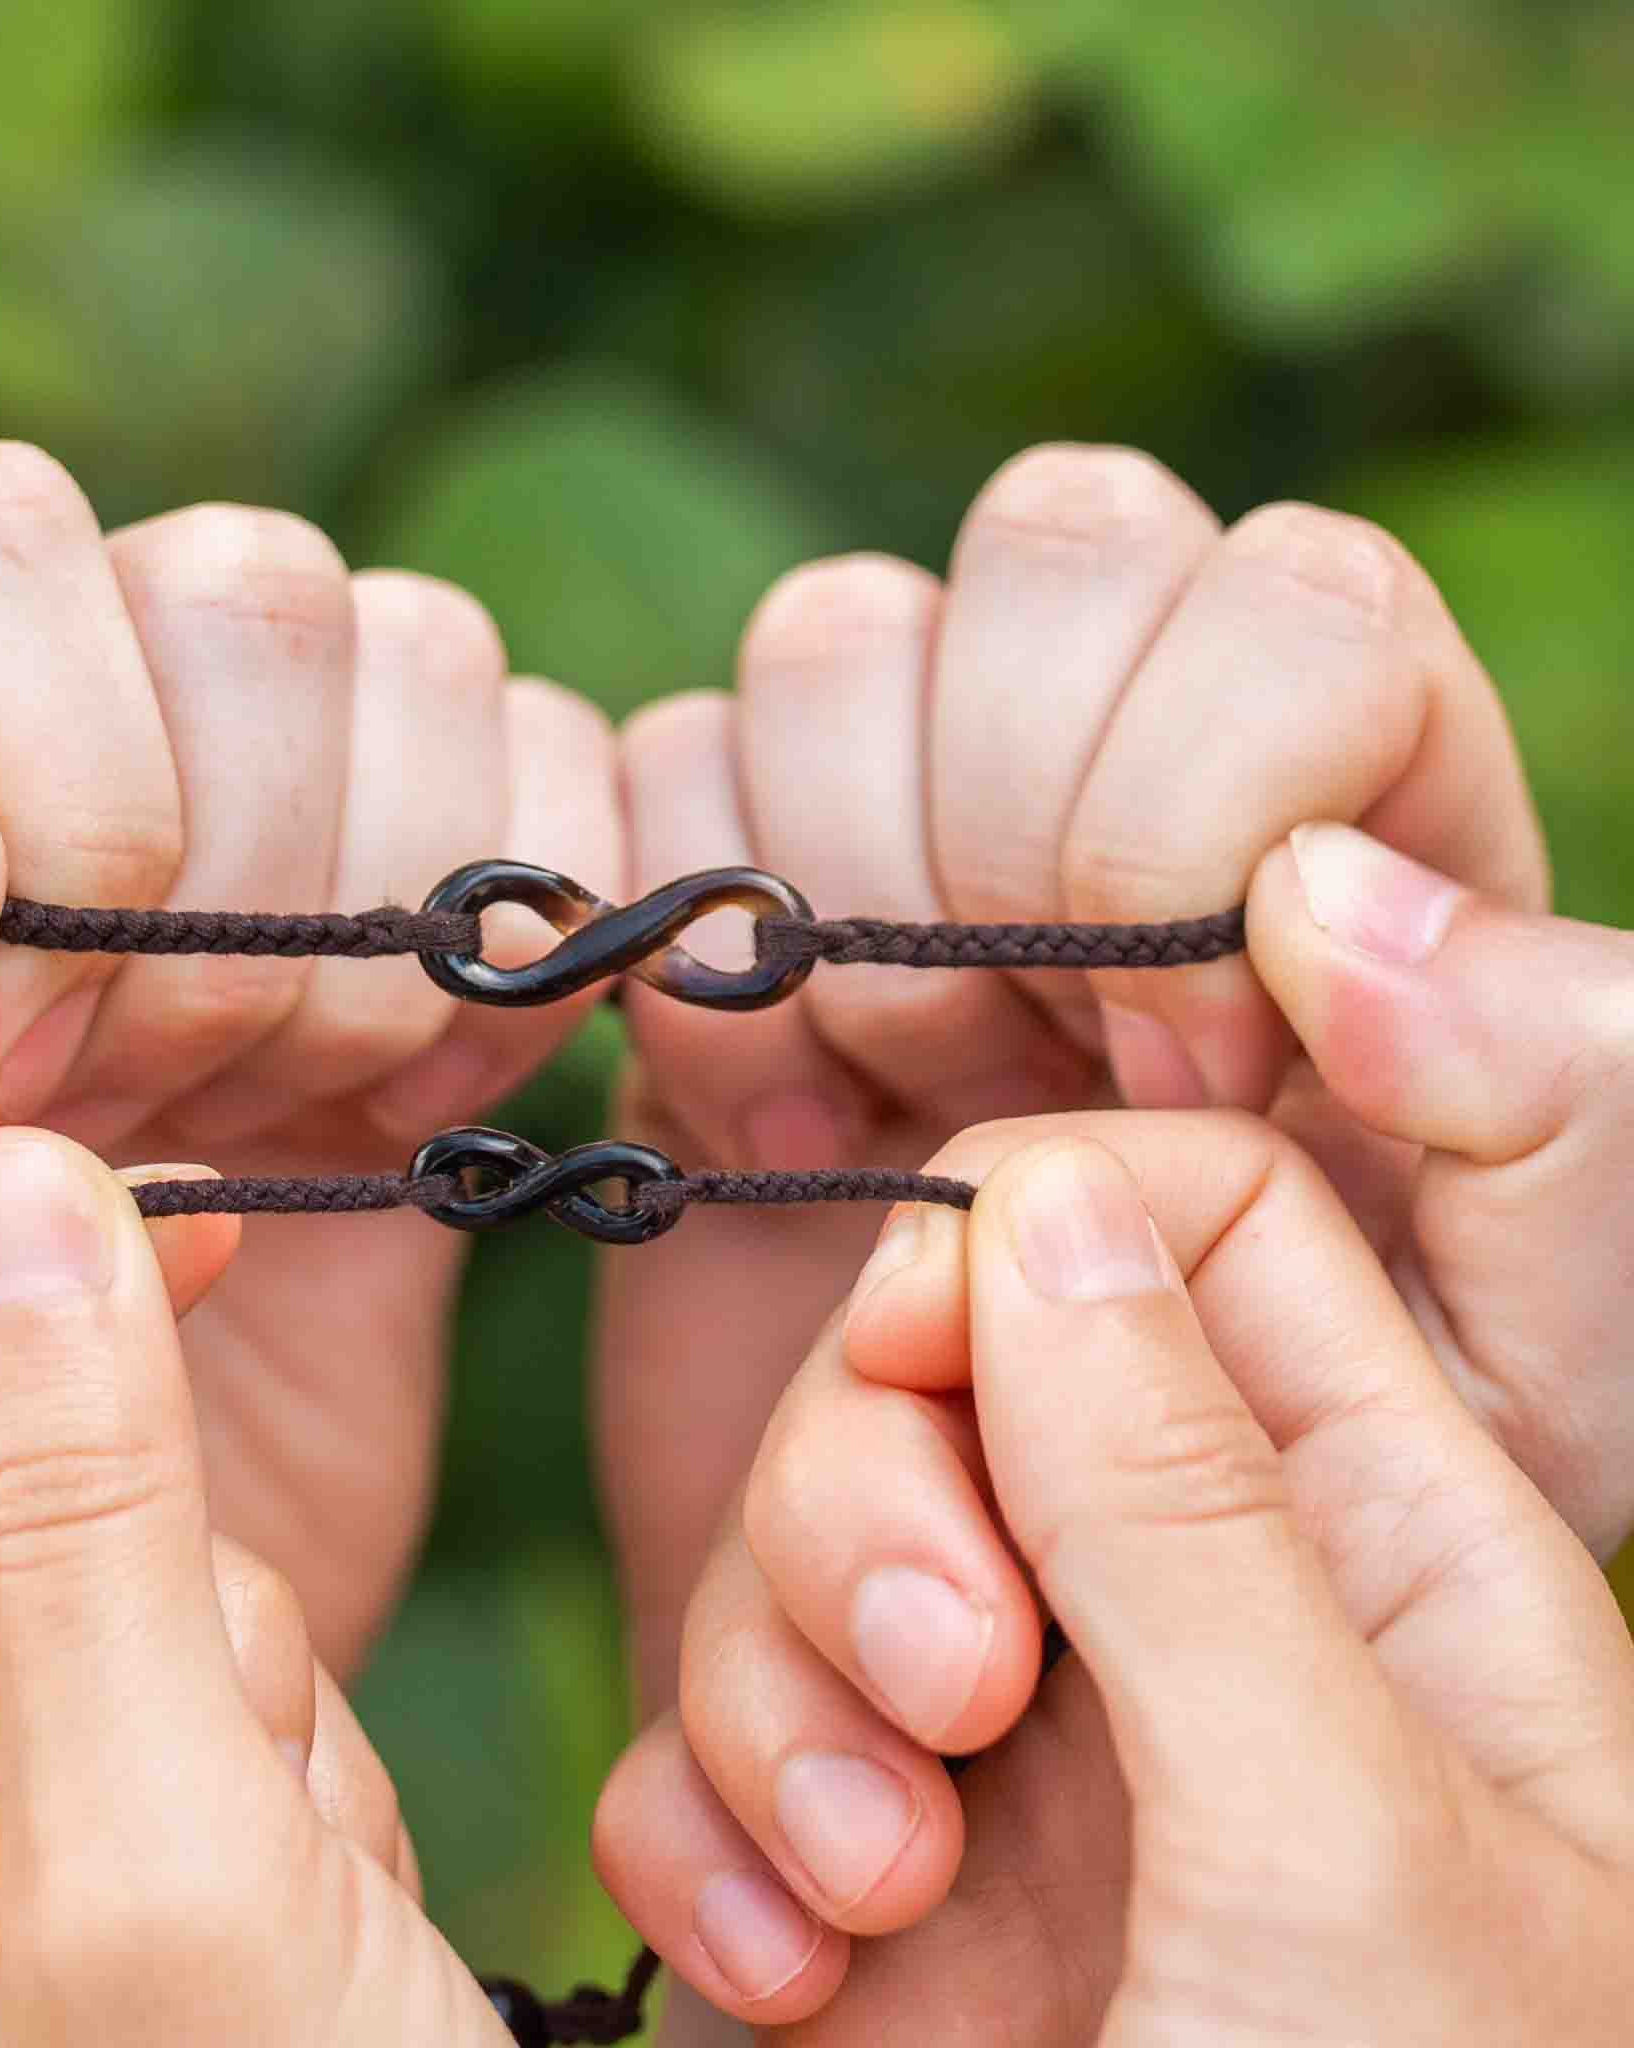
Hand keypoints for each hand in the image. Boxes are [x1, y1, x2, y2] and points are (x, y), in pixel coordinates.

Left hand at [0, 441, 621, 1733]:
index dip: (44, 778)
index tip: (2, 1064)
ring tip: (275, 1113)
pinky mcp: (433, 972)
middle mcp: (63, 766)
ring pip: (428, 662)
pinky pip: (570, 800)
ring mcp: (271, 854)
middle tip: (144, 1110)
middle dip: (238, 893)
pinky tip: (406, 1114)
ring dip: (385, 927)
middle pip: (248, 591)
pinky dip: (534, 953)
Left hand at [0, 1129, 509, 2045]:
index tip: (162, 1210)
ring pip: (103, 1585)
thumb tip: (18, 1203)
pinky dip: (277, 1757)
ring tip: (289, 1911)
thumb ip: (79, 1523)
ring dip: (237, 1698)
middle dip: (147, 1595)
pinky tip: (307, 1921)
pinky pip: (184, 1673)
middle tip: (240, 1789)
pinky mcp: (83, 1857)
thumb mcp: (174, 1882)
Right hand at [592, 441, 1549, 1717]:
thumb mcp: (1548, 1327)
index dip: (1202, 832)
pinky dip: (692, 959)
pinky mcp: (732, 895)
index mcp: (1373, 795)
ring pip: (836, 636)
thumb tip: (1337, 897)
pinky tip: (781, 1134)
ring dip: (847, 897)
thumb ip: (1560, 1092)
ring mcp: (919, 801)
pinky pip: (658, 778)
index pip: (1294, 605)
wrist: (1068, 1546)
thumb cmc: (1337, 1442)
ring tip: (900, 1103)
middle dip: (1014, 835)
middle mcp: (1142, 739)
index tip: (1189, 1084)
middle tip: (1030, 1079)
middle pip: (1059, 546)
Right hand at [594, 1117, 1633, 2039]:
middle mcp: (1179, 1614)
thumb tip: (1048, 1215)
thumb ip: (1186, 1504)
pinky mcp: (854, 1874)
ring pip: (799, 1537)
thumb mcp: (1337, 1853)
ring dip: (780, 1684)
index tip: (925, 1350)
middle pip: (944, 1357)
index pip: (1191, 1225)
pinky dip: (710, 1826)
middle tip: (942, 1690)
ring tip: (880, 1884)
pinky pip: (706, 1732)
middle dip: (870, 1492)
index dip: (1030, 1237)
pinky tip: (797, 1976)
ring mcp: (1008, 1748)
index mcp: (1373, 1552)